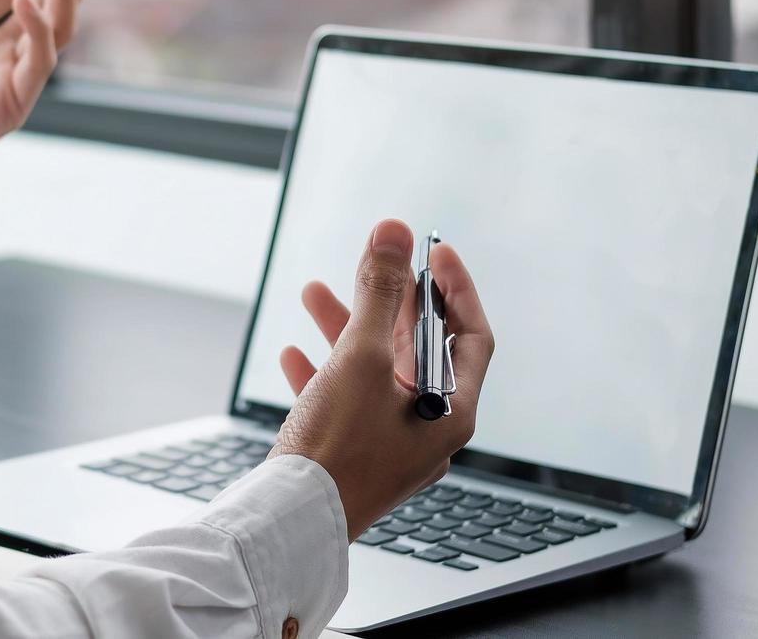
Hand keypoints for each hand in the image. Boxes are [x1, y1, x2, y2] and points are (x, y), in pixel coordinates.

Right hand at [269, 219, 495, 539]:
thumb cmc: (334, 450)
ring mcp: (389, 446)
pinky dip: (322, 372)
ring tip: (313, 292)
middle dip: (387, 301)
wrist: (287, 525)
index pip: (470, 335)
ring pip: (374, 371)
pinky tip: (294, 355)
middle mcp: (427, 430)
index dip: (454, 287)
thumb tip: (392, 234)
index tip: (433, 250)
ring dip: (345, 328)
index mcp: (451, 412)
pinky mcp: (351, 457)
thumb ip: (378, 292)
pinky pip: (344, 402)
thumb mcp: (359, 358)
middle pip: (418, 349)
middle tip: (372, 261)